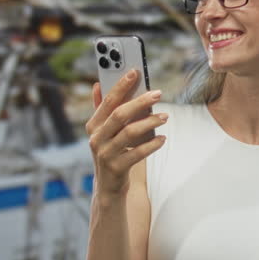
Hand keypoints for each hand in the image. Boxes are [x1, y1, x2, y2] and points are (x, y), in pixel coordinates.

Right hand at [85, 69, 167, 195]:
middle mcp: (96, 138)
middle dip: (140, 102)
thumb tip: (96, 84)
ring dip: (150, 122)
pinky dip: (152, 145)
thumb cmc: (110, 152)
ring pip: (130, 133)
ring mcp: (105, 154)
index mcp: (93, 125)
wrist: (108, 186)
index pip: (107, 101)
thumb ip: (101, 109)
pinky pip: (137, 153)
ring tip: (165, 117)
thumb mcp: (103, 132)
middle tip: (158, 94)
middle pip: (119, 114)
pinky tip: (162, 139)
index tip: (135, 72)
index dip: (120, 85)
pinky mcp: (116, 168)